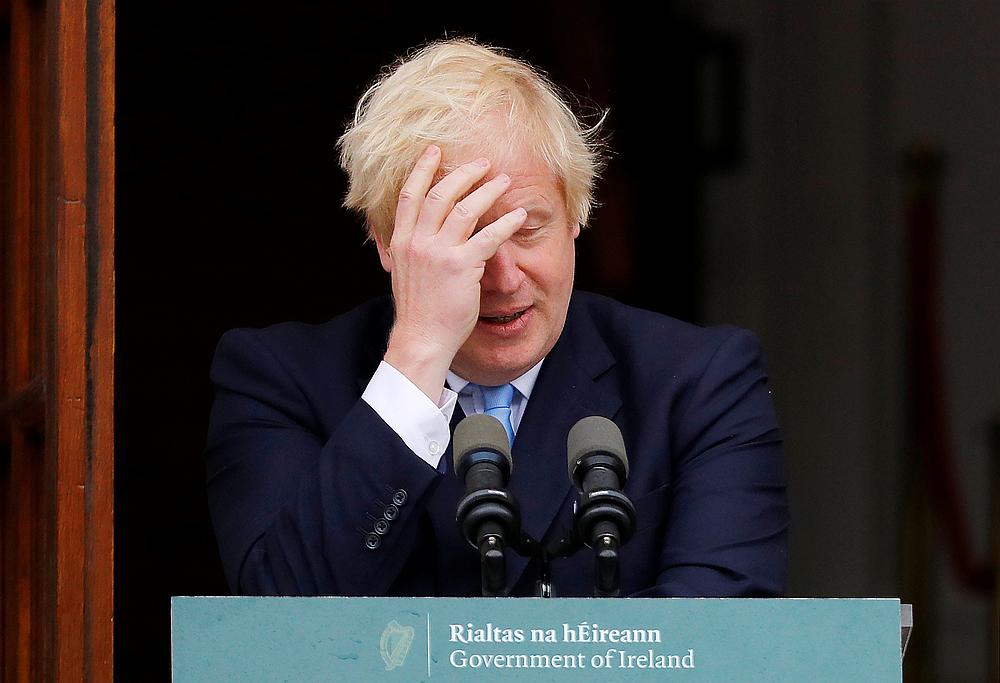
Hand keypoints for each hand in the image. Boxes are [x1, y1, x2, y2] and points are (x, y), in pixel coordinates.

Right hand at [381, 145, 527, 400]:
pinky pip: (488, 236)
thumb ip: (413, 248)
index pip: (409, 195)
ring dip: (487, 190)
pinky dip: (506, 222)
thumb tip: (422, 232)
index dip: (422, 169)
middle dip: (463, 174)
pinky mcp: (461, 267)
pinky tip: (519, 216)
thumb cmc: (419, 311)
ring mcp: (438, 253)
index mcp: (401, 241)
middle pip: (440, 194)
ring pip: (465, 209)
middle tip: (482, 163)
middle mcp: (417, 242)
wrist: (420, 339)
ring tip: (504, 181)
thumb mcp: (404, 272)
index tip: (434, 150)